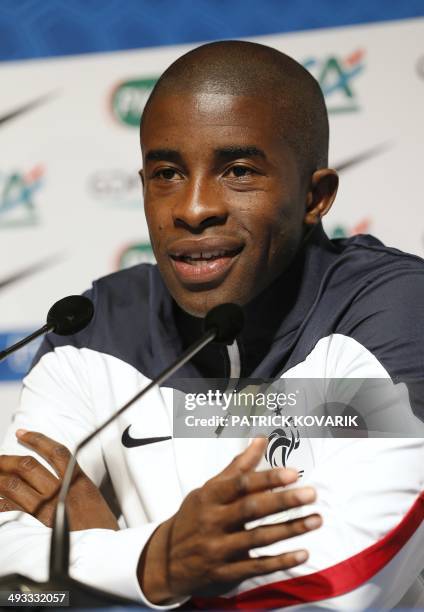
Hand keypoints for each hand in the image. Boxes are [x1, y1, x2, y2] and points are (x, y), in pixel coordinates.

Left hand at [0, 429, 118, 530]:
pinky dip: (2, 504)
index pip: (56, 452)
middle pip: (28, 466)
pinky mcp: (39, 527)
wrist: (106, 553)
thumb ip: (76, 484)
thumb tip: (59, 476)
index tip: (23, 434)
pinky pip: (14, 510)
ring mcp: (49, 509)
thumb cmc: (102, 529)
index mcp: (79, 481)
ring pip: (16, 486)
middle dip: (7, 460)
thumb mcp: (95, 498)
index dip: (37, 440)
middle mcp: (63, 491)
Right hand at [138, 438, 321, 601]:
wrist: (168, 560)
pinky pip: (258, 566)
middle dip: (284, 501)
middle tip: (311, 493)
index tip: (291, 473)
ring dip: (291, 529)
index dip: (267, 478)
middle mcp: (213, 521)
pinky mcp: (227, 572)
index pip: (240, 484)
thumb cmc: (195, 516)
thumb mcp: (209, 490)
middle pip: (252, 509)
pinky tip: (303, 552)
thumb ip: (238, 467)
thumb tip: (261, 439)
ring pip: (259, 538)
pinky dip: (282, 561)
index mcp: (210, 497)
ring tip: (316, 519)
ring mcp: (219, 549)